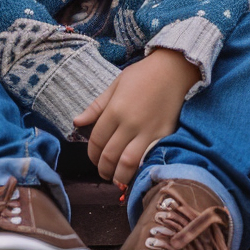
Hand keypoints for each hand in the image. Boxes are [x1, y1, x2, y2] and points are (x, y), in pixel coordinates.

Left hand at [72, 49, 199, 186]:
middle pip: (110, 155)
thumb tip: (76, 122)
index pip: (97, 140)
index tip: (94, 158)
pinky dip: (140, 170)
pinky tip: (135, 174)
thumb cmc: (142, 74)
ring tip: (115, 179)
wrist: (173, 70)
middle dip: (103, 168)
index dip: (92, 153)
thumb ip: (96, 107)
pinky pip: (149, 158)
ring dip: (119, 175)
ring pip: (128, 163)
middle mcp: (130, 123)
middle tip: (103, 172)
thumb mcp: (115, 85)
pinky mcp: (164, 135)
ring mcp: (148, 131)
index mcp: (115, 109)